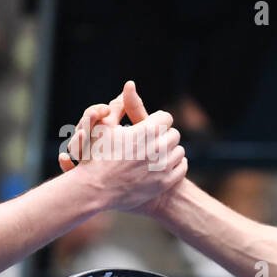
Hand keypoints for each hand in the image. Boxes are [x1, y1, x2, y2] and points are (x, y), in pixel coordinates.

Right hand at [60, 81, 187, 216]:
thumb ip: (119, 105)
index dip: (156, 121)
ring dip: (169, 151)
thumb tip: (128, 86)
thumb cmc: (96, 156)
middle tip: (150, 141)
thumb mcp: (103, 127)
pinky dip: (175, 166)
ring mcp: (164, 167)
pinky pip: (182, 168)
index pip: (166, 117)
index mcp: (147, 130)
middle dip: (163, 136)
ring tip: (155, 154)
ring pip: (179, 151)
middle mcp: (159, 147)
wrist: (95, 190)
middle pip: (174, 134)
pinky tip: (163, 166)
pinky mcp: (165, 183)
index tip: (148, 127)